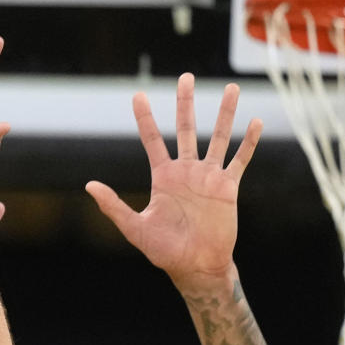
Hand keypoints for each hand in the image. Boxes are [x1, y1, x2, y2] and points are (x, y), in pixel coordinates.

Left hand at [85, 73, 262, 286]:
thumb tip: (89, 184)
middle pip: (185, 128)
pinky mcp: (227, 187)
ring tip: (231, 88)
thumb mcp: (135, 228)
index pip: (152, 140)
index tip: (138, 95)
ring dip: (225, 114)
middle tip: (186, 77)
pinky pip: (240, 160)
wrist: (195, 267)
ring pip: (217, 137)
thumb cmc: (164, 252)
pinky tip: (255, 122)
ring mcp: (209, 177)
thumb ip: (113, 206)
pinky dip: (248, 142)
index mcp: (163, 178)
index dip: (144, 118)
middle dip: (186, 103)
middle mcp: (186, 172)